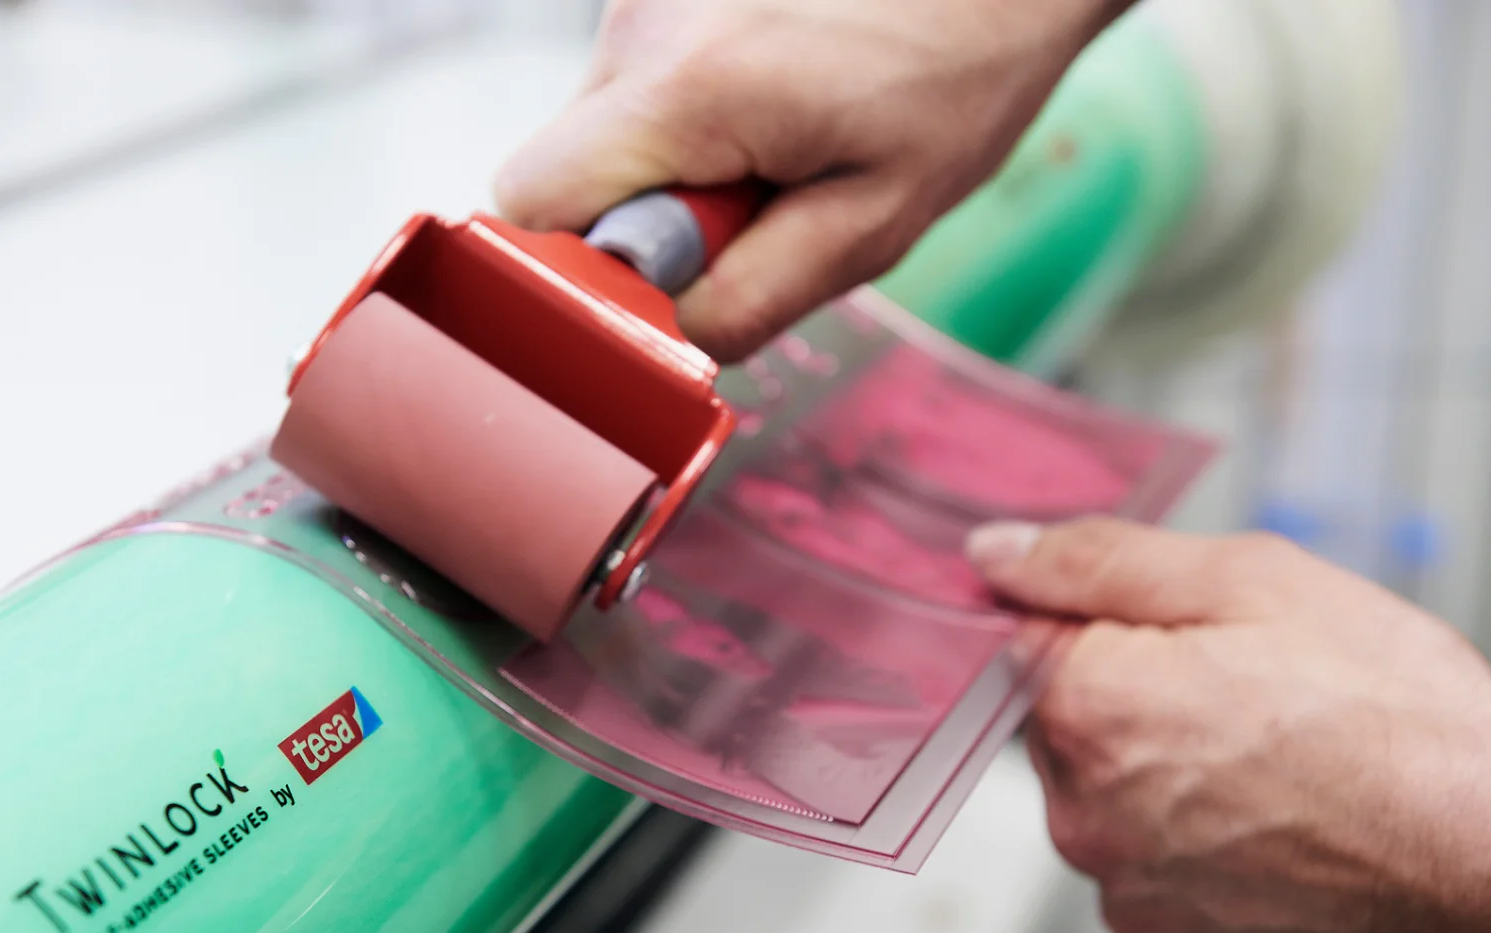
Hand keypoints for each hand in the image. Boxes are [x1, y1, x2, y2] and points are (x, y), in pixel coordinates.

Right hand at [495, 0, 1131, 360]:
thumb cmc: (959, 73)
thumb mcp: (871, 226)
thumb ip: (747, 300)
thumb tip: (659, 343)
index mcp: (689, 88)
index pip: (531, 207)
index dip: (581, 266)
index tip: (669, 273)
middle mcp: (645, 21)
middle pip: (560, 168)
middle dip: (638, 215)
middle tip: (751, 204)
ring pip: (602, 127)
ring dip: (672, 160)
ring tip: (780, 139)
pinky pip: (638, 81)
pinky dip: (691, 112)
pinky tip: (773, 95)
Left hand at [967, 518, 1490, 932]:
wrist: (1490, 850)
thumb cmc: (1394, 717)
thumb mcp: (1250, 581)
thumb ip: (1099, 562)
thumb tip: (996, 556)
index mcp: (1084, 707)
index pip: (1026, 638)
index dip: (1104, 623)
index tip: (1176, 635)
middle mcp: (1081, 810)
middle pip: (1066, 724)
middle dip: (1134, 696)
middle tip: (1245, 691)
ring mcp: (1125, 885)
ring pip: (1110, 798)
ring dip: (1164, 772)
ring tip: (1272, 761)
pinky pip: (1153, 866)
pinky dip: (1197, 841)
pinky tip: (1272, 820)